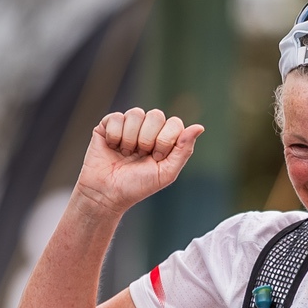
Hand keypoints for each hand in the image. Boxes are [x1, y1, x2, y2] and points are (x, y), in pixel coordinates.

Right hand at [74, 108, 202, 214]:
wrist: (108, 193)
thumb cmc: (138, 186)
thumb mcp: (166, 172)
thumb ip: (184, 150)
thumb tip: (200, 127)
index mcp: (164, 139)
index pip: (174, 123)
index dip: (166, 139)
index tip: (157, 157)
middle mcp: (147, 129)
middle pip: (156, 114)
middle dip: (149, 139)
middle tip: (141, 155)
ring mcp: (128, 125)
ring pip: (136, 113)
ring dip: (131, 138)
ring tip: (126, 153)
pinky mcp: (108, 124)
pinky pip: (117, 117)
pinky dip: (115, 136)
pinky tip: (113, 148)